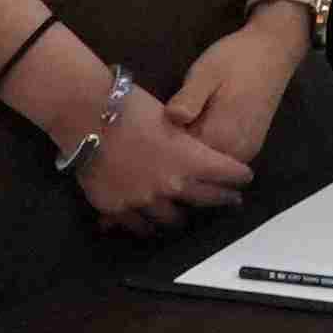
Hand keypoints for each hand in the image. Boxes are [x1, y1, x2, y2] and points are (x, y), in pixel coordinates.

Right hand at [69, 79, 256, 237]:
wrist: (87, 114)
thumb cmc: (131, 106)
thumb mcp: (169, 119)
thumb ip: (183, 142)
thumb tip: (189, 151)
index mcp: (190, 158)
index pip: (227, 172)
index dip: (238, 175)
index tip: (244, 177)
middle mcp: (172, 185)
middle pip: (207, 199)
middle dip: (223, 199)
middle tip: (231, 200)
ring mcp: (144, 201)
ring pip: (172, 220)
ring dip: (181, 216)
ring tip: (185, 215)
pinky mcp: (118, 209)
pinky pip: (138, 227)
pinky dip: (146, 226)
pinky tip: (149, 225)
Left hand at [170, 6, 307, 165]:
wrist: (273, 51)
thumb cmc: (236, 59)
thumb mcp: (206, 72)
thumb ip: (189, 97)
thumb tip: (172, 118)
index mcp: (221, 136)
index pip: (181, 157)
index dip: (162, 147)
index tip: (150, 131)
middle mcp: (236, 151)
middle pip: (195, 165)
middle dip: (176, 151)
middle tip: (159, 127)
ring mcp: (246, 152)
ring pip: (208, 163)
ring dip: (192, 151)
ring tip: (177, 127)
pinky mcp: (250, 147)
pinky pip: (222, 157)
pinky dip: (208, 148)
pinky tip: (196, 128)